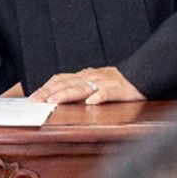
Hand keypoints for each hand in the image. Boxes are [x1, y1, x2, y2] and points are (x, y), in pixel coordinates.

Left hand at [29, 67, 143, 104]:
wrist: (142, 75)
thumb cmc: (118, 82)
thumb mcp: (96, 83)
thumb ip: (81, 88)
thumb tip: (62, 96)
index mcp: (84, 76)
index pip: (61, 79)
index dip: (47, 87)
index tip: (34, 96)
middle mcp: (91, 77)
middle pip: (66, 83)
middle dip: (49, 92)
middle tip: (36, 101)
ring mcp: (104, 82)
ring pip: (82, 87)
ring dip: (66, 94)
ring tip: (53, 101)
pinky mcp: (118, 89)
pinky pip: (107, 92)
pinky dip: (98, 97)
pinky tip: (90, 103)